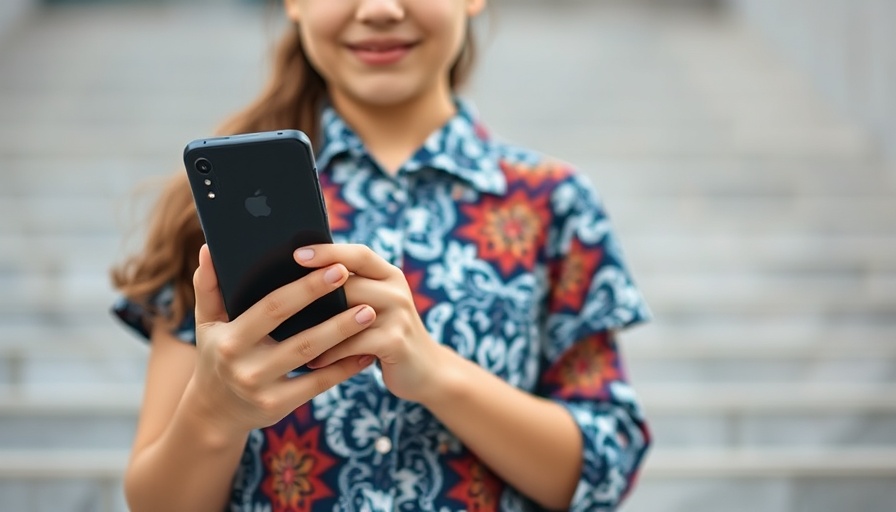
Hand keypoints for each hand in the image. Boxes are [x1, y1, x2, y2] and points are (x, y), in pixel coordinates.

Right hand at [186, 244, 376, 436]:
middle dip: (334, 313)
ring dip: (343, 336)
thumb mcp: (206, 322)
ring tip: (369, 314)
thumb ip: (208, 286)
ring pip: (313, 359)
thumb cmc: (216, 353)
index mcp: (231, 339)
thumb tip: (209, 248)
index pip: (273, 308)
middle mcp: (245, 367)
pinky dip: (344, 367)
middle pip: (299, 337)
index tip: (336, 267)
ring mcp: (263, 391)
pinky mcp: (278, 407)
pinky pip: (318, 384)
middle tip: (360, 289)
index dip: (306, 288)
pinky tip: (366, 351)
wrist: (213, 412)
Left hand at [295, 244, 452, 402]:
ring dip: (316, 326)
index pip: (358, 254)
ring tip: (286, 334)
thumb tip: (293, 284)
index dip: (328, 252)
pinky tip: (312, 362)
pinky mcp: (396, 342)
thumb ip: (347, 292)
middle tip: (279, 302)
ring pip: (349, 313)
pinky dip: (330, 354)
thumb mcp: (373, 307)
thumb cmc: (385, 337)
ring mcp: (399, 316)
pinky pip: (354, 343)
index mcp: (388, 275)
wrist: (425, 371)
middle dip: (313, 290)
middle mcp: (397, 290)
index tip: (295, 254)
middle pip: (349, 282)